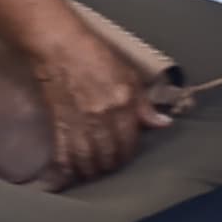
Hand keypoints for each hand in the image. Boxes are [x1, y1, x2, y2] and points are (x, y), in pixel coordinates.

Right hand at [36, 28, 154, 182]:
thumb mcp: (128, 74)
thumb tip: (162, 123)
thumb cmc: (94, 54)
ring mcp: (79, 120)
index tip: (125, 157)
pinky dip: (66, 165)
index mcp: (123, 102)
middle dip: (110, 166)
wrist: (59, 45)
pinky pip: (64, 150)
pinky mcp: (59, 121)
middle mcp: (103, 116)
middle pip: (109, 153)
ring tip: (92, 175)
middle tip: (109, 170)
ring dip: (90, 170)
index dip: (128, 153)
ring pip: (87, 157)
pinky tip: (67, 175)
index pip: (130, 140)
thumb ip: (144, 103)